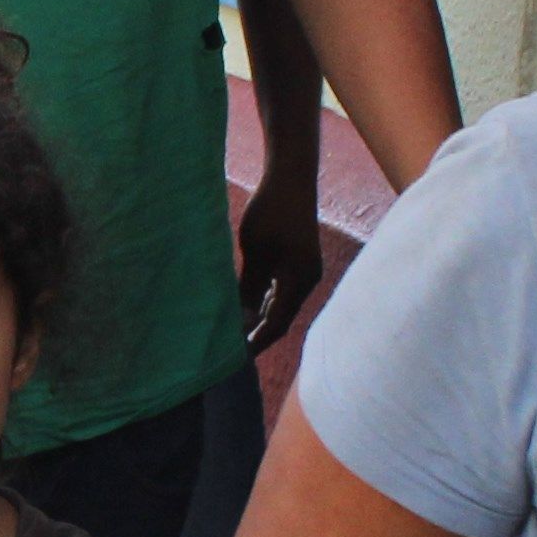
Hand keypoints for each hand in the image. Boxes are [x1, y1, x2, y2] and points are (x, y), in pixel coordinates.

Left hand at [236, 170, 331, 353]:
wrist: (291, 177)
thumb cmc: (271, 210)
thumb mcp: (254, 251)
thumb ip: (248, 286)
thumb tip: (240, 319)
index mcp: (299, 281)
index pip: (276, 324)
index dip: (255, 342)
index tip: (234, 359)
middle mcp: (306, 280)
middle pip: (279, 318)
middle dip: (256, 335)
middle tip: (229, 352)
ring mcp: (303, 272)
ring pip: (278, 305)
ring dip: (257, 319)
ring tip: (233, 335)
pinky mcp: (296, 262)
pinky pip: (279, 290)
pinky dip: (261, 302)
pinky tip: (244, 310)